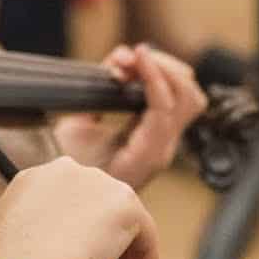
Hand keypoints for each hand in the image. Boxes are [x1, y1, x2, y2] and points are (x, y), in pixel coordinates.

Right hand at [0, 154, 159, 258]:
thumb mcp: (22, 256)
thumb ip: (53, 257)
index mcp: (32, 182)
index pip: (69, 207)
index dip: (81, 238)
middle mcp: (65, 173)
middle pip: (99, 210)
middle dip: (106, 247)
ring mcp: (96, 183)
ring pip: (122, 223)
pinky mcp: (123, 203)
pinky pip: (145, 238)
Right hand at [54, 44, 206, 190]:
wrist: (75, 204)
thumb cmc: (69, 172)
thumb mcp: (75, 136)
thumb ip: (98, 100)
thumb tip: (118, 69)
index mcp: (146, 154)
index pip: (164, 105)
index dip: (152, 73)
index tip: (134, 54)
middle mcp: (162, 148)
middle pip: (188, 96)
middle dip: (164, 68)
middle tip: (134, 58)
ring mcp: (163, 143)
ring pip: (188, 96)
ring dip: (164, 72)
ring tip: (132, 63)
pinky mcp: (157, 136)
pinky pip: (172, 101)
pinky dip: (158, 80)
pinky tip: (131, 74)